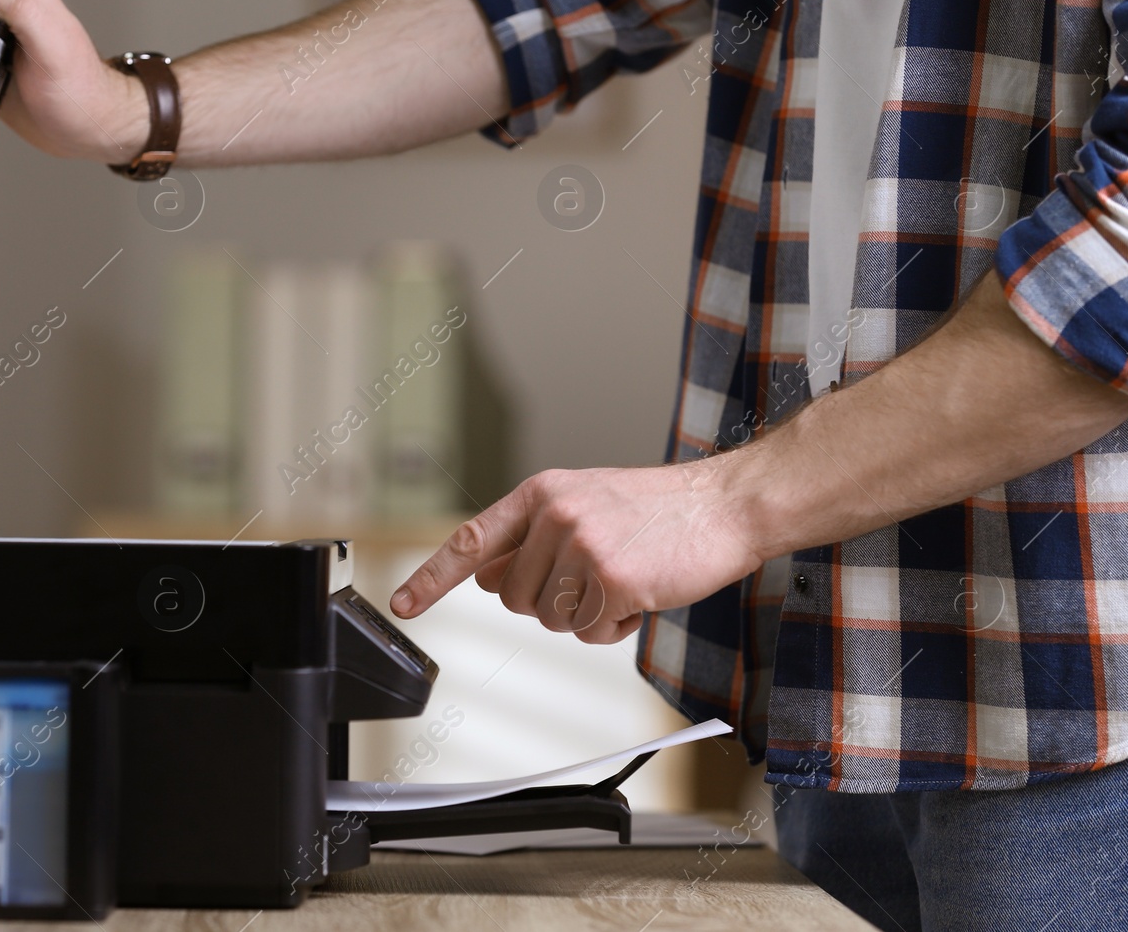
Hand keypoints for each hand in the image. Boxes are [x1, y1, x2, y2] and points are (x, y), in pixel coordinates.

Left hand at [389, 463, 762, 643]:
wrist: (724, 505)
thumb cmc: (656, 511)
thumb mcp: (584, 504)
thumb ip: (532, 537)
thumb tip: (489, 577)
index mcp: (541, 493)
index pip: (471, 541)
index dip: (432, 577)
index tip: (403, 604)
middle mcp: (554, 515)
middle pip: (514, 598)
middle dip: (552, 602)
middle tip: (597, 575)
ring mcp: (582, 546)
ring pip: (551, 620)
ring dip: (587, 615)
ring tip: (626, 577)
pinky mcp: (612, 580)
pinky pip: (591, 634)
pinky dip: (616, 628)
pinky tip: (642, 594)